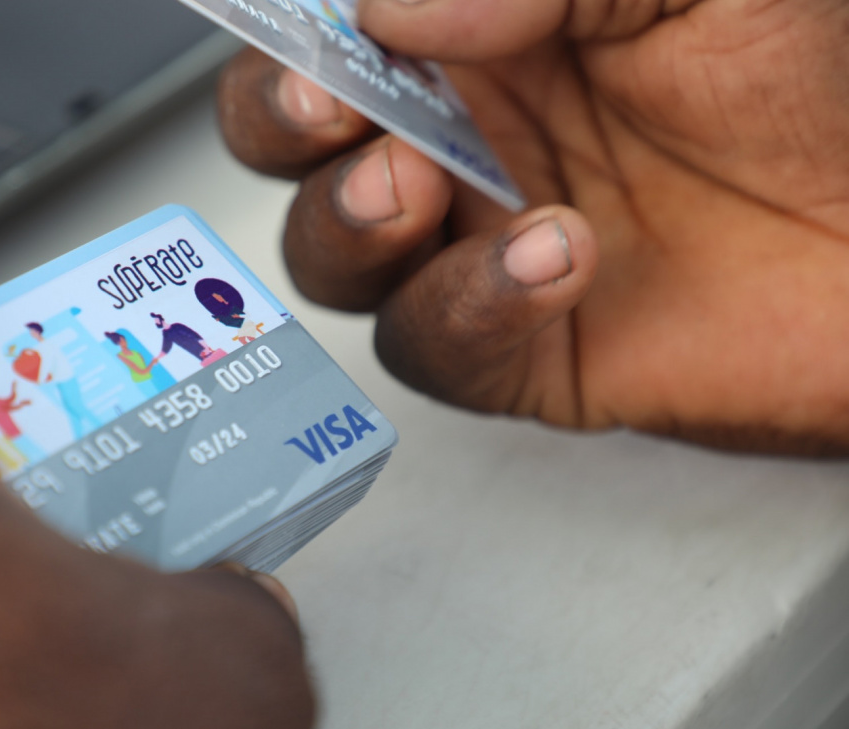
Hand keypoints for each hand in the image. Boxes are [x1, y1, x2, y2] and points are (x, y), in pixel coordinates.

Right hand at [219, 0, 848, 454]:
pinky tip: (554, 257)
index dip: (291, 32)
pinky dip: (467, 307)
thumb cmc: (808, 89)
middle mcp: (453, 142)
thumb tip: (387, 10)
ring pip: (330, 254)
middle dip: (277, 124)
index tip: (313, 29)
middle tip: (323, 107)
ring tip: (422, 187)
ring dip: (351, 221)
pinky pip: (431, 347)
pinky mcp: (509, 351)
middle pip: (291, 142)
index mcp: (473, 41)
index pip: (329, 31)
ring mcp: (470, 248)